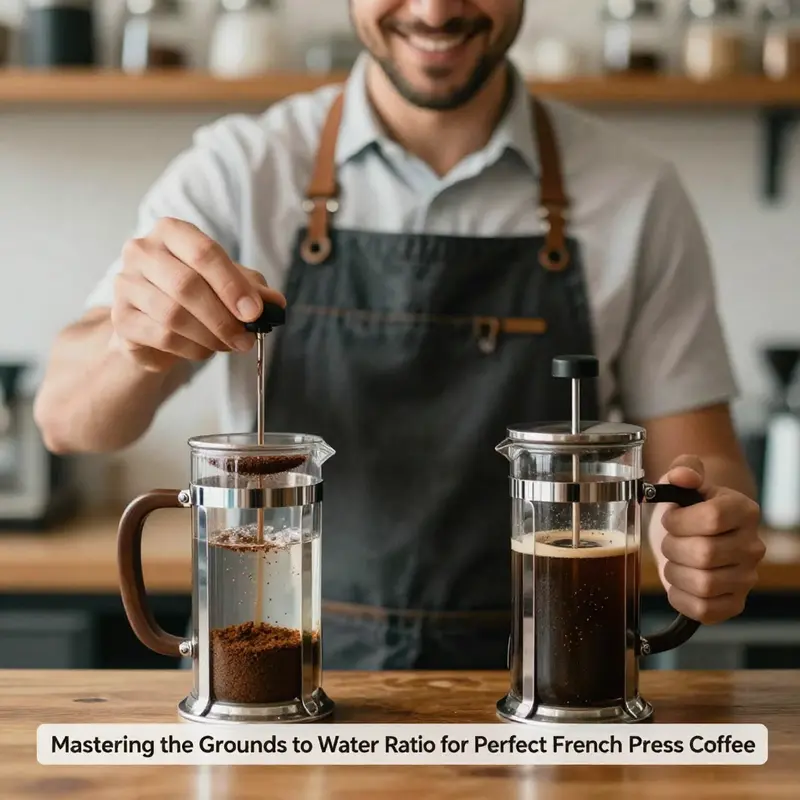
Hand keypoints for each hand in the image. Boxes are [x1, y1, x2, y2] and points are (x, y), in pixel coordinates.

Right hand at [110, 217, 285, 371]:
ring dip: (210, 336)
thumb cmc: (195, 293)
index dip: (232, 285)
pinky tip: (205, 349)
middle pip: (186, 285)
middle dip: (224, 318)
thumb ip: (252, 289)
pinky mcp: (120, 318)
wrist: (154, 322)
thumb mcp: (229, 283)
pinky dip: (192, 349)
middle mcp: (141, 251)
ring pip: (174, 315)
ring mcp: (126, 284)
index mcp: (171, 232)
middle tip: (246, 338)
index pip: (203, 252)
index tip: (255, 312)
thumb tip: (275, 303)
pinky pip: (162, 337)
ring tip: (229, 345)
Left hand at [657, 455, 764, 624]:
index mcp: (743, 511)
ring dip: (674, 572)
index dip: (679, 520)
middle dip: (672, 547)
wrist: (691, 533)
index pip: (712, 518)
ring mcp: (746, 578)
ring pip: (703, 584)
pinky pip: (704, 611)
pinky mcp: (734, 604)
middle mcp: (752, 546)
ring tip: (674, 561)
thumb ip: (683, 468)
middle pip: (704, 554)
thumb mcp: (680, 479)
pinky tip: (678, 583)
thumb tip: (683, 475)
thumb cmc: (685, 506)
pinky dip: (680, 598)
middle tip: (670, 541)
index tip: (671, 518)